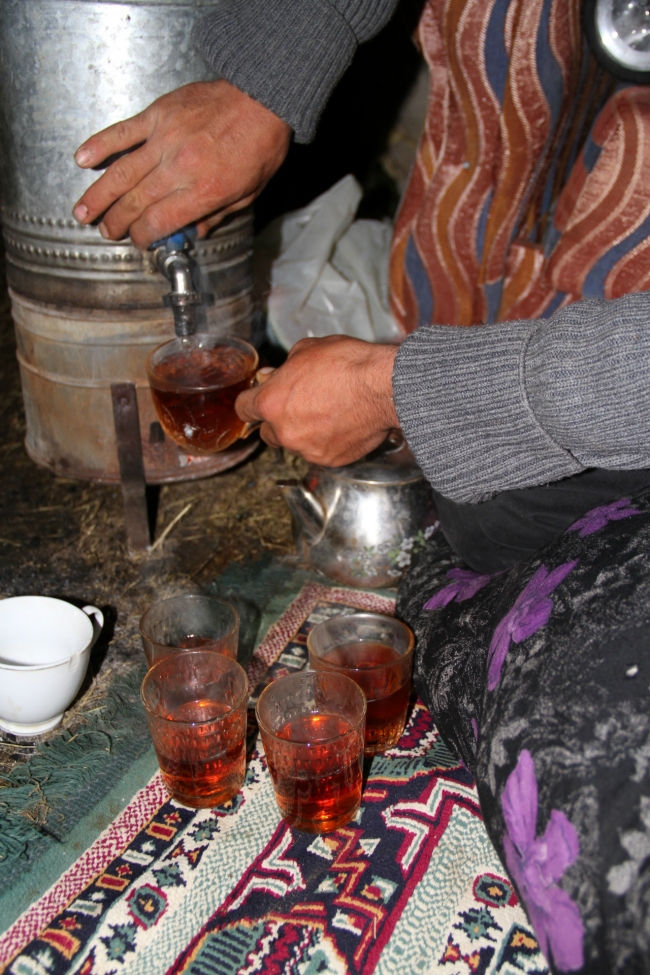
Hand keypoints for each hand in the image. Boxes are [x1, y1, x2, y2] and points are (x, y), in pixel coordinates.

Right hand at [72, 80, 290, 248]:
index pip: (160, 221)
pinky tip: (82, 160)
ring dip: (98, 196)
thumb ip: (215, 216)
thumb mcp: (247, 194)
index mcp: (204, 191)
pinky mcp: (159, 114)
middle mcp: (181, 167)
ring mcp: (166, 139)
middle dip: (117, 222)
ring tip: (82, 212)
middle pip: (136, 202)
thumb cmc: (260, 145)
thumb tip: (190, 234)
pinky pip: (123, 132)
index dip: (143, 236)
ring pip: (121, 173)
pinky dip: (100, 146)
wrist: (262, 97)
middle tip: (105, 231)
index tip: (138, 242)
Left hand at [236, 336, 399, 465]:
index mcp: (271, 402)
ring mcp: (307, 449)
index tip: (257, 400)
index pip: (244, 409)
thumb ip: (284, 369)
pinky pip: (319, 451)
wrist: (384, 387)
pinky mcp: (330, 459)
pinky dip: (326, 441)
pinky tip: (341, 423)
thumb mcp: (306, 350)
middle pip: (267, 433)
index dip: (251, 402)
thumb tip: (275, 376)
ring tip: (326, 412)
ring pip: (295, 443)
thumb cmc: (348, 365)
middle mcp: (285, 431)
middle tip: (297, 405)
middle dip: (278, 420)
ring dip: (303, 431)